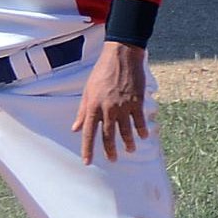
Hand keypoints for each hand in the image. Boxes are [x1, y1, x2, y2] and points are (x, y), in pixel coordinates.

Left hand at [71, 41, 150, 164]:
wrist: (121, 55)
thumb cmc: (102, 72)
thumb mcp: (87, 90)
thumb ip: (82, 111)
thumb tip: (75, 128)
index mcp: (93, 106)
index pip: (88, 132)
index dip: (87, 149)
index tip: (87, 162)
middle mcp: (107, 108)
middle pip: (108, 135)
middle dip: (109, 150)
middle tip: (112, 160)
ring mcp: (123, 106)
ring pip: (125, 131)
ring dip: (128, 143)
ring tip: (130, 150)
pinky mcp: (136, 101)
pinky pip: (139, 120)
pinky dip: (141, 130)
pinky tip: (142, 136)